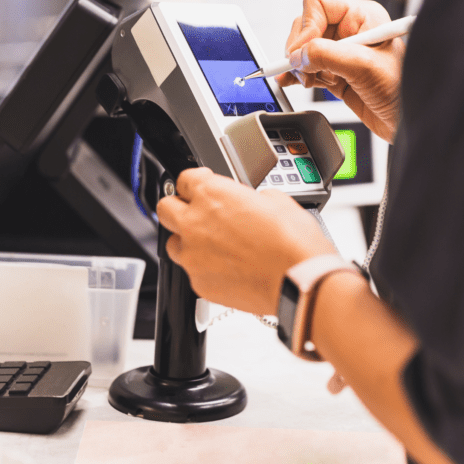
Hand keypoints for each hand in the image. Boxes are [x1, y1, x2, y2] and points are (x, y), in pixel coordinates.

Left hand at [156, 168, 336, 316]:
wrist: (298, 281)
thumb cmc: (292, 243)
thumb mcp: (277, 200)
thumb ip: (251, 197)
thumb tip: (251, 203)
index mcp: (212, 194)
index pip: (184, 179)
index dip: (195, 181)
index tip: (201, 185)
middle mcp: (195, 223)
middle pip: (165, 208)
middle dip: (178, 207)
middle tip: (195, 212)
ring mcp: (193, 256)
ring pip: (173, 243)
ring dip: (187, 240)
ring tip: (211, 245)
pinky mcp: (198, 283)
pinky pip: (191, 271)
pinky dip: (203, 268)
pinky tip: (226, 268)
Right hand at [276, 0, 405, 142]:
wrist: (406, 122)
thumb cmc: (402, 90)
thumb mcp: (364, 67)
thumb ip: (327, 55)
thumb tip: (297, 56)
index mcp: (362, 16)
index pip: (318, 5)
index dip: (306, 27)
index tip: (302, 52)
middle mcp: (349, 30)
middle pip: (305, 27)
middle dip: (300, 50)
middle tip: (306, 70)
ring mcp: (340, 53)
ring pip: (302, 49)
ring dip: (300, 66)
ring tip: (310, 80)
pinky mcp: (334, 73)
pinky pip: (306, 67)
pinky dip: (297, 75)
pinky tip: (294, 81)